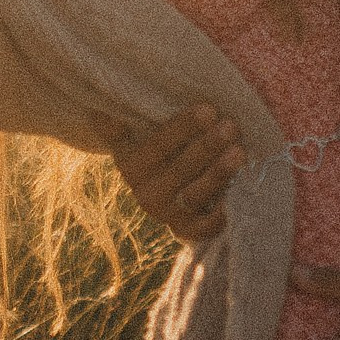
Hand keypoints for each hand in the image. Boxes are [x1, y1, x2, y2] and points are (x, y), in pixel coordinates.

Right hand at [112, 104, 245, 243]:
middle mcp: (146, 194)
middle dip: (207, 146)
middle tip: (230, 125)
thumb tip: (98, 112)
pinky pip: (208, 223)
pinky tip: (241, 189)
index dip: (182, 128)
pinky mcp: (188, 230)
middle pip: (180, 169)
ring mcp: (168, 215)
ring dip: (219, 172)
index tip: (208, 109)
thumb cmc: (161, 151)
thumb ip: (122, 127)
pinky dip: (224, 208)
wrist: (169, 194)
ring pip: (196, 194)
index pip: (157, 146)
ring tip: (240, 151)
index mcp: (131, 166)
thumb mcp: (138, 137)